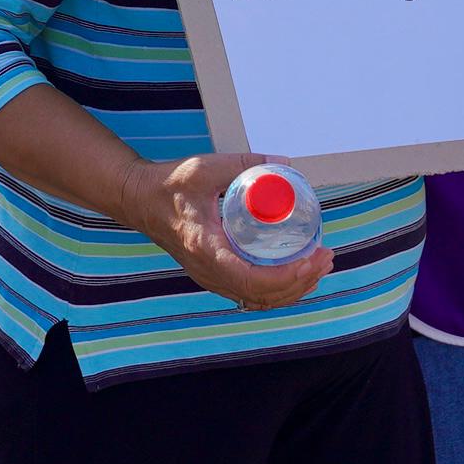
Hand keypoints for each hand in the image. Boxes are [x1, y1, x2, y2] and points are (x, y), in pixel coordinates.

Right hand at [117, 152, 326, 309]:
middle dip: (301, 281)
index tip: (312, 256)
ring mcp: (210, 278)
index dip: (288, 276)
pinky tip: (294, 275)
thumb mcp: (205, 169)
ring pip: (259, 300)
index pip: (253, 280)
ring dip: (293, 289)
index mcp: (207, 250)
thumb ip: (244, 164)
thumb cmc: (168, 185)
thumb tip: (283, 164)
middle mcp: (209, 272)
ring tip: (318, 266)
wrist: (138, 199)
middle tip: (325, 255)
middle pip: (263, 295)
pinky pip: (250, 295)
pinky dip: (277, 291)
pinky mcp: (213, 275)